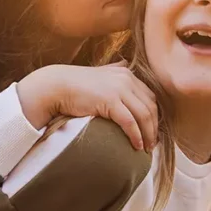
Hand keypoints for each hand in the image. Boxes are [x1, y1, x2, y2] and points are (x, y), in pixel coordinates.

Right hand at [17, 63, 157, 150]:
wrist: (56, 86)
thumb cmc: (75, 83)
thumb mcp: (100, 72)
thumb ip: (114, 68)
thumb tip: (125, 62)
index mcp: (126, 73)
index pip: (150, 96)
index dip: (155, 116)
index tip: (153, 131)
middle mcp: (126, 79)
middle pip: (150, 106)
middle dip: (154, 127)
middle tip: (153, 143)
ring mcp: (119, 89)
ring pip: (143, 115)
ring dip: (148, 134)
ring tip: (146, 148)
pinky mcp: (110, 101)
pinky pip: (130, 122)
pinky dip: (136, 135)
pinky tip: (136, 146)